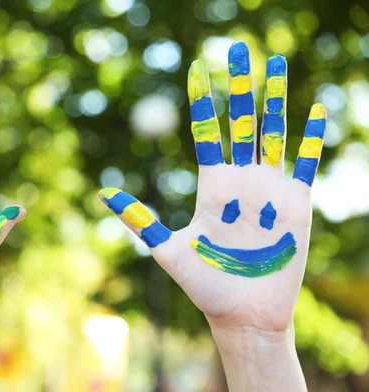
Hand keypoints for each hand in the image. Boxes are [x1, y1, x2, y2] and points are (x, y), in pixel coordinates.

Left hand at [100, 43, 323, 391]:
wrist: (241, 315)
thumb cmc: (205, 286)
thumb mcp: (168, 250)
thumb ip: (141, 220)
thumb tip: (104, 192)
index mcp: (212, 186)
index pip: (207, 132)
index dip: (203, 100)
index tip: (197, 67)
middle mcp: (241, 181)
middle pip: (241, 122)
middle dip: (240, 86)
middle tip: (238, 49)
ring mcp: (269, 190)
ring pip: (273, 133)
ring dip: (274, 99)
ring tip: (274, 64)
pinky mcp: (296, 205)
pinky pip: (304, 164)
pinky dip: (309, 139)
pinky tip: (314, 110)